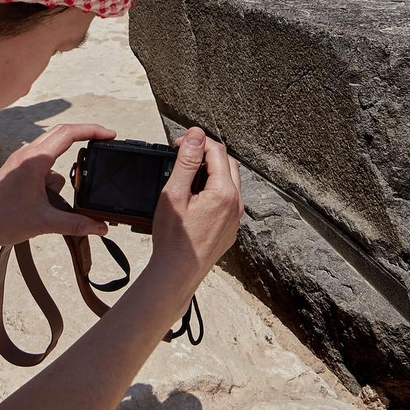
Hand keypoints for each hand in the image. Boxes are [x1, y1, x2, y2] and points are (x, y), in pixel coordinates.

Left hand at [0, 123, 115, 245]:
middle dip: (85, 136)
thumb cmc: (0, 219)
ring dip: (66, 161)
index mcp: (35, 160)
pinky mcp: (18, 171)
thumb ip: (76, 224)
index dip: (93, 130)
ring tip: (76, 183)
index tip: (110, 135)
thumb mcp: (43, 222)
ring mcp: (21, 161)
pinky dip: (54, 174)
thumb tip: (101, 227)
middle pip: (62, 133)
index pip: (69, 134)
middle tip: (104, 142)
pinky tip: (53, 197)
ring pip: (52, 149)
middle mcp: (28, 154)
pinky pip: (43, 163)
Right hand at [148, 128, 243, 286]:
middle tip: (182, 156)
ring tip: (186, 178)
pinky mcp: (231, 228)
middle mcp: (236, 204)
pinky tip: (194, 198)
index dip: (196, 142)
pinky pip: (227, 200)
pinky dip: (213, 190)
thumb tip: (195, 135)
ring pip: (229, 182)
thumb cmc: (173, 239)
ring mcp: (235, 217)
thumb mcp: (174, 194)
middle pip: (227, 163)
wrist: (177, 273)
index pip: (217, 151)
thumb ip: (186, 162)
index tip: (178, 144)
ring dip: (211, 172)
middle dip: (206, 154)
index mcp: (224, 193)